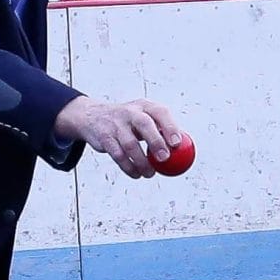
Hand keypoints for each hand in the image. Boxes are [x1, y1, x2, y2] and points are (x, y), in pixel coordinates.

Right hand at [58, 94, 182, 178]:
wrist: (94, 117)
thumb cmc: (128, 121)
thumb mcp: (144, 118)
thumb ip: (161, 131)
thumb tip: (184, 150)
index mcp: (144, 106)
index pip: (160, 112)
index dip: (169, 127)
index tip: (177, 143)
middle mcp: (130, 112)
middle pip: (144, 124)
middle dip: (156, 142)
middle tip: (165, 159)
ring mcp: (116, 124)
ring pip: (129, 144)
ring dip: (142, 162)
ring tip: (150, 174)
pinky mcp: (105, 137)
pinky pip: (118, 155)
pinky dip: (128, 167)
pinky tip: (136, 174)